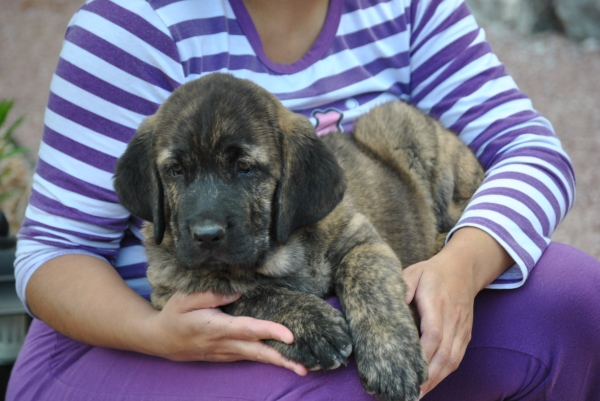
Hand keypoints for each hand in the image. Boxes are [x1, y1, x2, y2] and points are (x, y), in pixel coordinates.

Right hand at [145, 291, 307, 375]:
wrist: (160, 340)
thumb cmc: (174, 315)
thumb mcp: (185, 298)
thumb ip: (212, 294)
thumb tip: (239, 292)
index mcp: (215, 327)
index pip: (247, 329)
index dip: (269, 331)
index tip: (289, 335)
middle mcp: (223, 344)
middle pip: (257, 352)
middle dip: (281, 359)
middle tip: (305, 366)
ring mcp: (225, 353)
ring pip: (255, 358)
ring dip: (278, 363)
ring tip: (302, 368)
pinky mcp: (226, 357)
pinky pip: (250, 358)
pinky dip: (267, 360)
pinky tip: (283, 361)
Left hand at [402, 227, 513, 396]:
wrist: (464, 267)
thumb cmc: (432, 272)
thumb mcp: (413, 272)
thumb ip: (401, 288)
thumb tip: (389, 307)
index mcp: (437, 303)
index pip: (433, 333)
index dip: (422, 353)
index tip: (408, 368)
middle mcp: (453, 319)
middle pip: (444, 353)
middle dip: (428, 376)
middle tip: (409, 393)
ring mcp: (461, 328)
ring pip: (452, 360)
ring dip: (436, 380)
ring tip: (417, 395)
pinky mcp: (465, 334)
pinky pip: (457, 358)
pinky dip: (445, 373)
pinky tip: (431, 383)